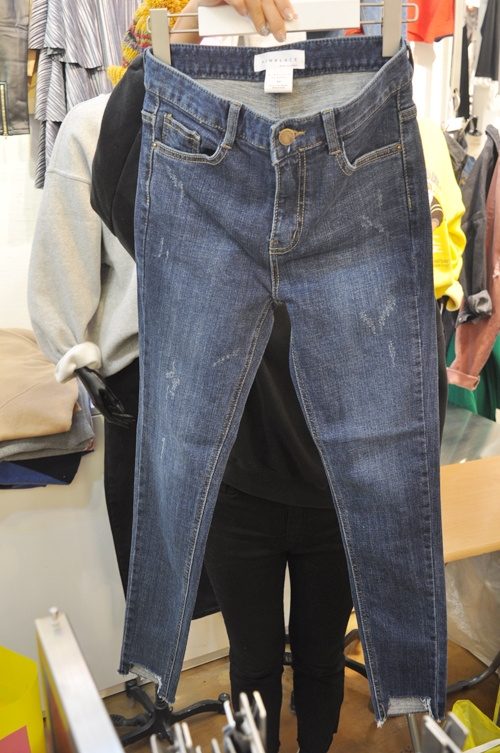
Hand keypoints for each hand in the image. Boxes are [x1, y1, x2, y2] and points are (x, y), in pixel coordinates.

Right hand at [76, 367, 135, 428]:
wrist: (86, 375)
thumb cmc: (95, 381)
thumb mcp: (105, 389)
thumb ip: (113, 399)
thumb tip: (121, 410)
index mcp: (99, 405)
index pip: (110, 418)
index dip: (119, 422)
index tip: (127, 424)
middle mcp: (99, 406)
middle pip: (112, 416)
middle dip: (122, 419)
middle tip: (132, 421)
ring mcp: (100, 403)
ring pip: (111, 412)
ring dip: (121, 415)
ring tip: (130, 417)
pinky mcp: (101, 399)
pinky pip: (109, 406)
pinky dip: (117, 409)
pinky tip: (122, 411)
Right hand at [172, 0, 296, 43]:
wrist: (206, 6)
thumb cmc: (231, 7)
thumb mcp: (252, 9)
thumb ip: (265, 10)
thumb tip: (285, 18)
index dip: (283, 4)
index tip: (290, 17)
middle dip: (274, 17)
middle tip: (280, 34)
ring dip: (259, 16)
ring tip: (263, 31)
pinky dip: (239, 4)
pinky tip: (243, 13)